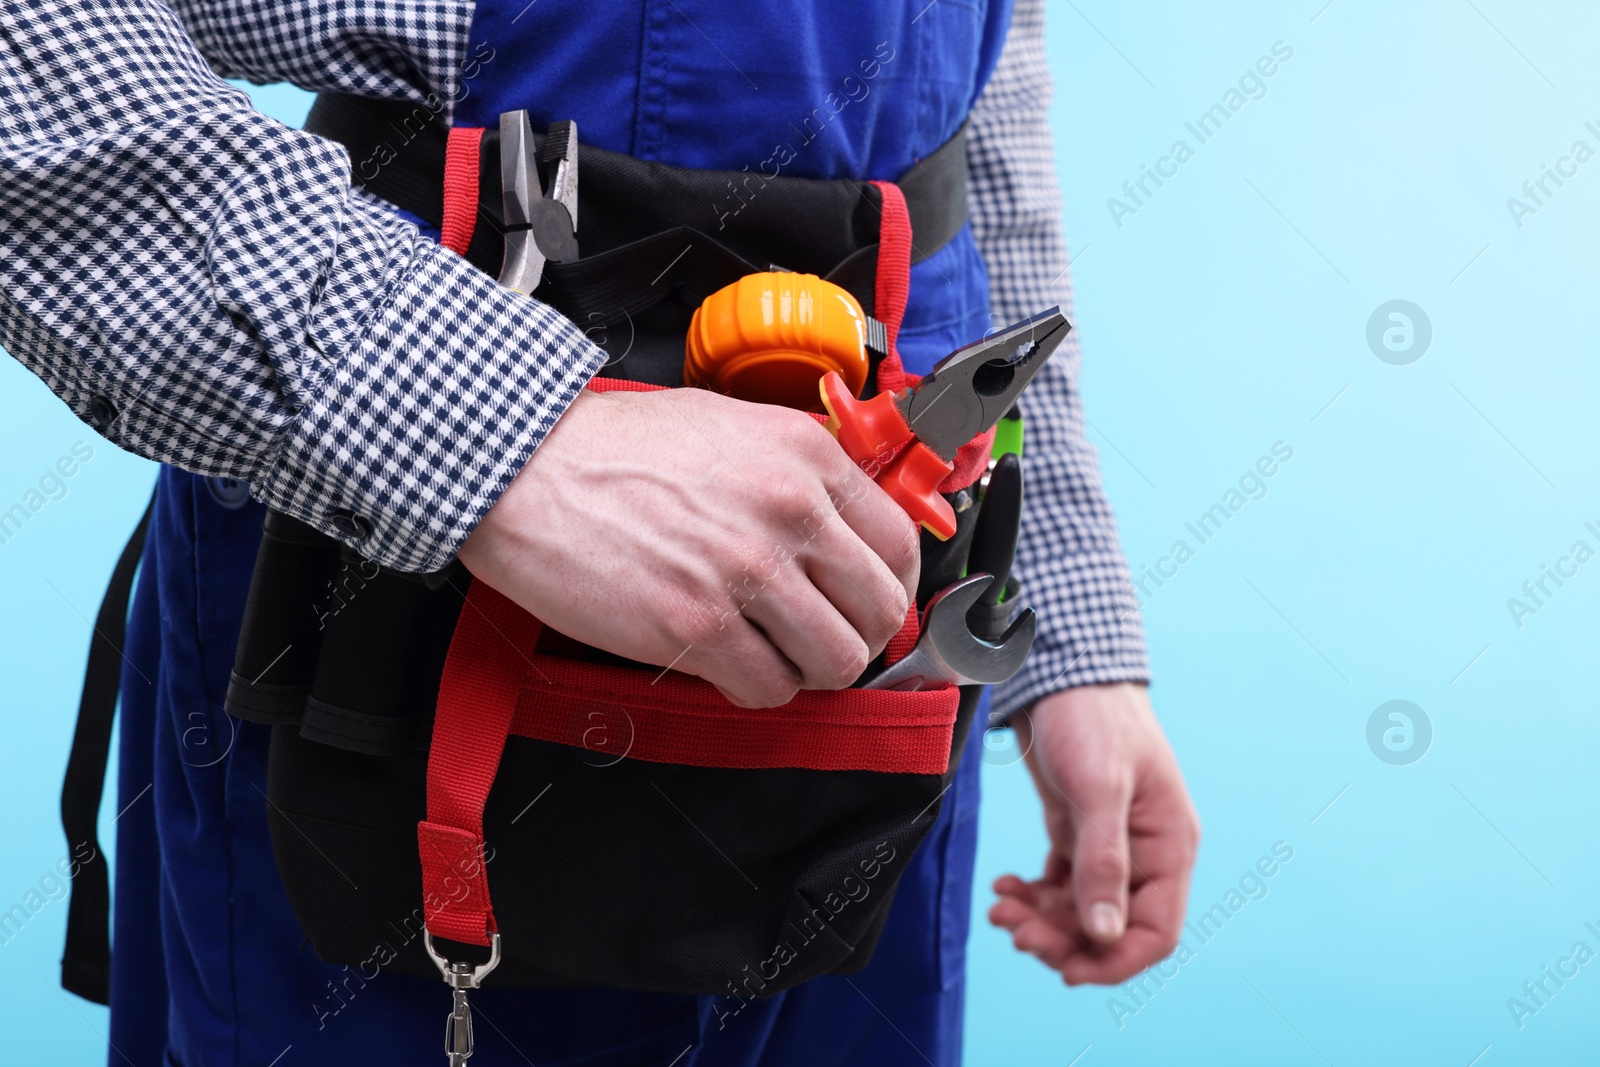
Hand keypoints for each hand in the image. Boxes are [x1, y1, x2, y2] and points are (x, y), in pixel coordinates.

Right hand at [458, 387, 918, 707]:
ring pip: (836, 660)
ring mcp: (747, 572)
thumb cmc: (611, 446)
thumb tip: (839, 526)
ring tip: (776, 656)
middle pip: (878, 611)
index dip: (891, 588)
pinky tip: (730, 666)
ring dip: (812, 670)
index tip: (872, 604)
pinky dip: (758, 688)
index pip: (900, 544)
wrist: (524, 468)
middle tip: (826, 640)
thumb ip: (793, 472)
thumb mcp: (728, 425)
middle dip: (859, 637)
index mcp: (804, 457)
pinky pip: (770, 688)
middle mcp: (789, 512)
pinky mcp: (698, 627)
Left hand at [988, 682, 1198, 984]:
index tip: (1064, 970)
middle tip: (1012, 931)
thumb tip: (1103, 935)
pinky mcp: (1079, 834)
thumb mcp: (1098, 789)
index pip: (1155, 932)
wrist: (1063, 672)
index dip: (1113, 962)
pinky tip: (1004, 887)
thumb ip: (1103, 862)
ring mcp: (1111, 846)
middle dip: (1062, 940)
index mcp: (1168, 847)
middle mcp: (1145, 854)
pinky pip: (1060, 888)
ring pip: (1080, 913)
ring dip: (1041, 921)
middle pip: (1111, 930)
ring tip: (1000, 908)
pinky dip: (1033, 896)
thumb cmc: (1091, 720)